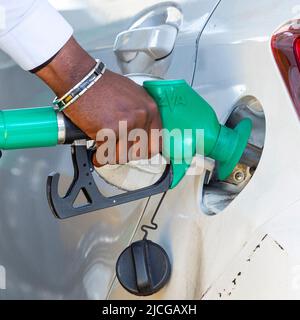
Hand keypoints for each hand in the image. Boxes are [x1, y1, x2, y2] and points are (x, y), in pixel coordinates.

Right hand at [34, 37, 161, 165]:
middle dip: (127, 154)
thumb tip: (142, 132)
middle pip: (140, 152)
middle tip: (117, 151)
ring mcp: (127, 124)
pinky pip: (106, 154)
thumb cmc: (101, 85)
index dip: (145, 150)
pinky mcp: (109, 130)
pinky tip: (96, 152)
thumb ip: (140, 114)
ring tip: (104, 150)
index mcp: (150, 108)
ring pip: (123, 155)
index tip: (136, 152)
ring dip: (112, 156)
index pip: (157, 142)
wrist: (80, 78)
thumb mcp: (132, 94)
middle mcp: (142, 116)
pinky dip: (99, 157)